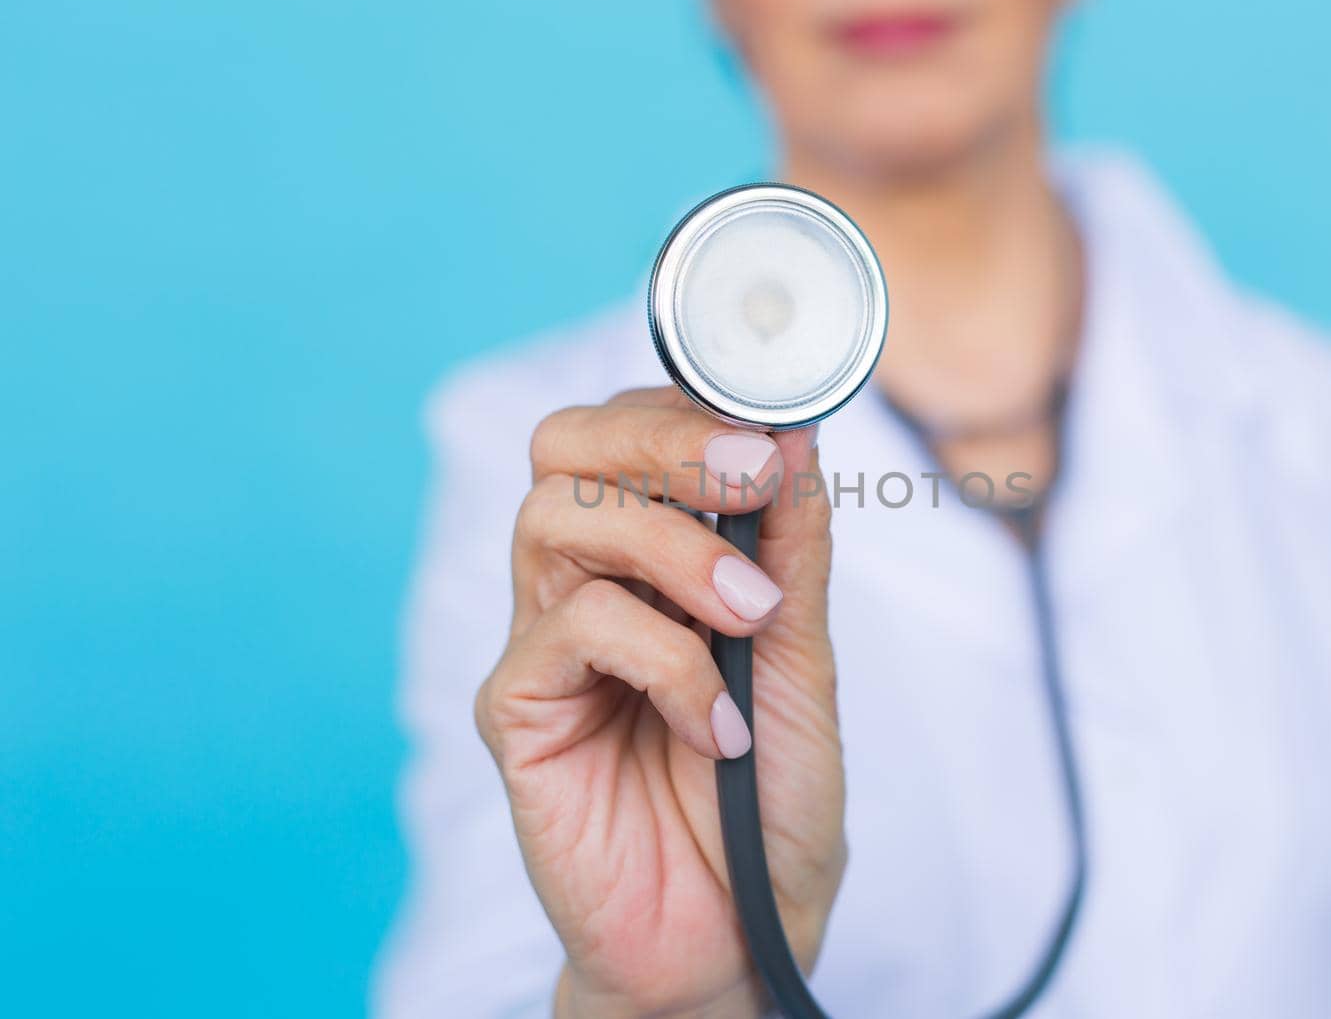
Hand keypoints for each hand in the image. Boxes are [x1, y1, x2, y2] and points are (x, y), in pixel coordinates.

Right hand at [475, 386, 844, 1017]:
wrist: (741, 932)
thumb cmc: (768, 797)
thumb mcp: (801, 658)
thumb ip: (793, 550)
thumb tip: (796, 435)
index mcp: (650, 558)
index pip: (628, 433)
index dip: (687, 410)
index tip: (774, 432)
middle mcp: (586, 584)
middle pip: (566, 448)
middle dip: (660, 439)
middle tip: (748, 472)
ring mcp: (546, 645)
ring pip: (558, 518)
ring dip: (673, 548)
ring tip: (752, 615)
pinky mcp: (517, 711)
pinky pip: (572, 630)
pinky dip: (664, 661)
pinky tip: (714, 726)